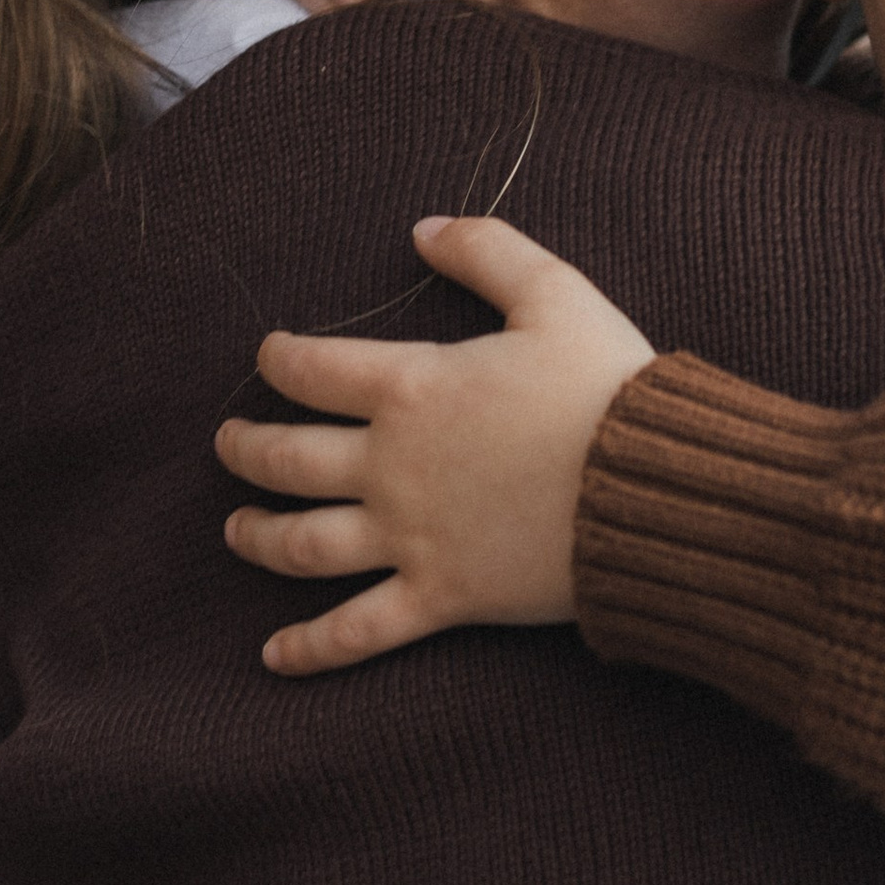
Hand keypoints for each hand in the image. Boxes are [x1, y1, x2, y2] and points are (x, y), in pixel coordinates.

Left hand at [216, 217, 655, 673]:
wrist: (653, 489)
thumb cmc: (608, 388)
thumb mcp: (556, 294)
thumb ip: (487, 251)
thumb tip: (424, 228)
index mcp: (413, 387)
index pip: (312, 369)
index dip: (279, 359)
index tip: (268, 357)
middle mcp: (392, 466)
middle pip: (287, 459)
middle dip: (247, 449)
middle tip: (230, 443)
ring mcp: (410, 537)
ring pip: (303, 543)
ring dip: (257, 536)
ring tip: (236, 530)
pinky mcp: (441, 597)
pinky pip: (358, 631)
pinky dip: (311, 648)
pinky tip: (275, 657)